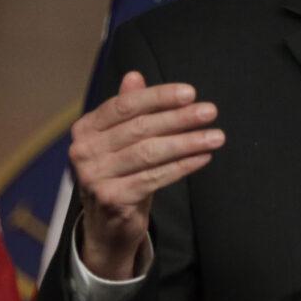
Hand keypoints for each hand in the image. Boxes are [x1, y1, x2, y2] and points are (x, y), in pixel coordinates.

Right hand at [69, 71, 223, 278]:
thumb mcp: (121, 139)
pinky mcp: (111, 199)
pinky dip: (182, 166)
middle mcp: (84, 151)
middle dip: (180, 118)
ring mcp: (94, 177)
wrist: (107, 225)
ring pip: (150, 153)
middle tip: (210, 111)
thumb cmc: (120, 173)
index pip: (125, 105)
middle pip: (141, 128)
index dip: (159, 97)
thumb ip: (127, 109)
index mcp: (85, 129)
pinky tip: (203, 157)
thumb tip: (135, 75)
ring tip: (216, 136)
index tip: (190, 92)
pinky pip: (155, 178)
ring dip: (188, 142)